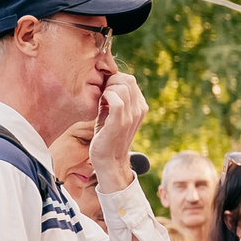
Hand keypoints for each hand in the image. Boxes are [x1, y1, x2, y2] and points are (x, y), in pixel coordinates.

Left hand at [92, 72, 147, 190]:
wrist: (109, 160)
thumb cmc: (107, 136)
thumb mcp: (113, 114)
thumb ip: (114, 99)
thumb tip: (105, 82)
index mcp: (140, 106)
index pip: (130, 80)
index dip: (114, 79)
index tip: (103, 89)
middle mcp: (139, 110)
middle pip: (128, 80)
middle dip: (110, 81)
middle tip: (100, 93)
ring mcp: (132, 115)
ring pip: (123, 87)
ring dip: (107, 88)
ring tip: (101, 99)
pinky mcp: (121, 121)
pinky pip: (117, 99)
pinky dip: (107, 96)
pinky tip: (101, 103)